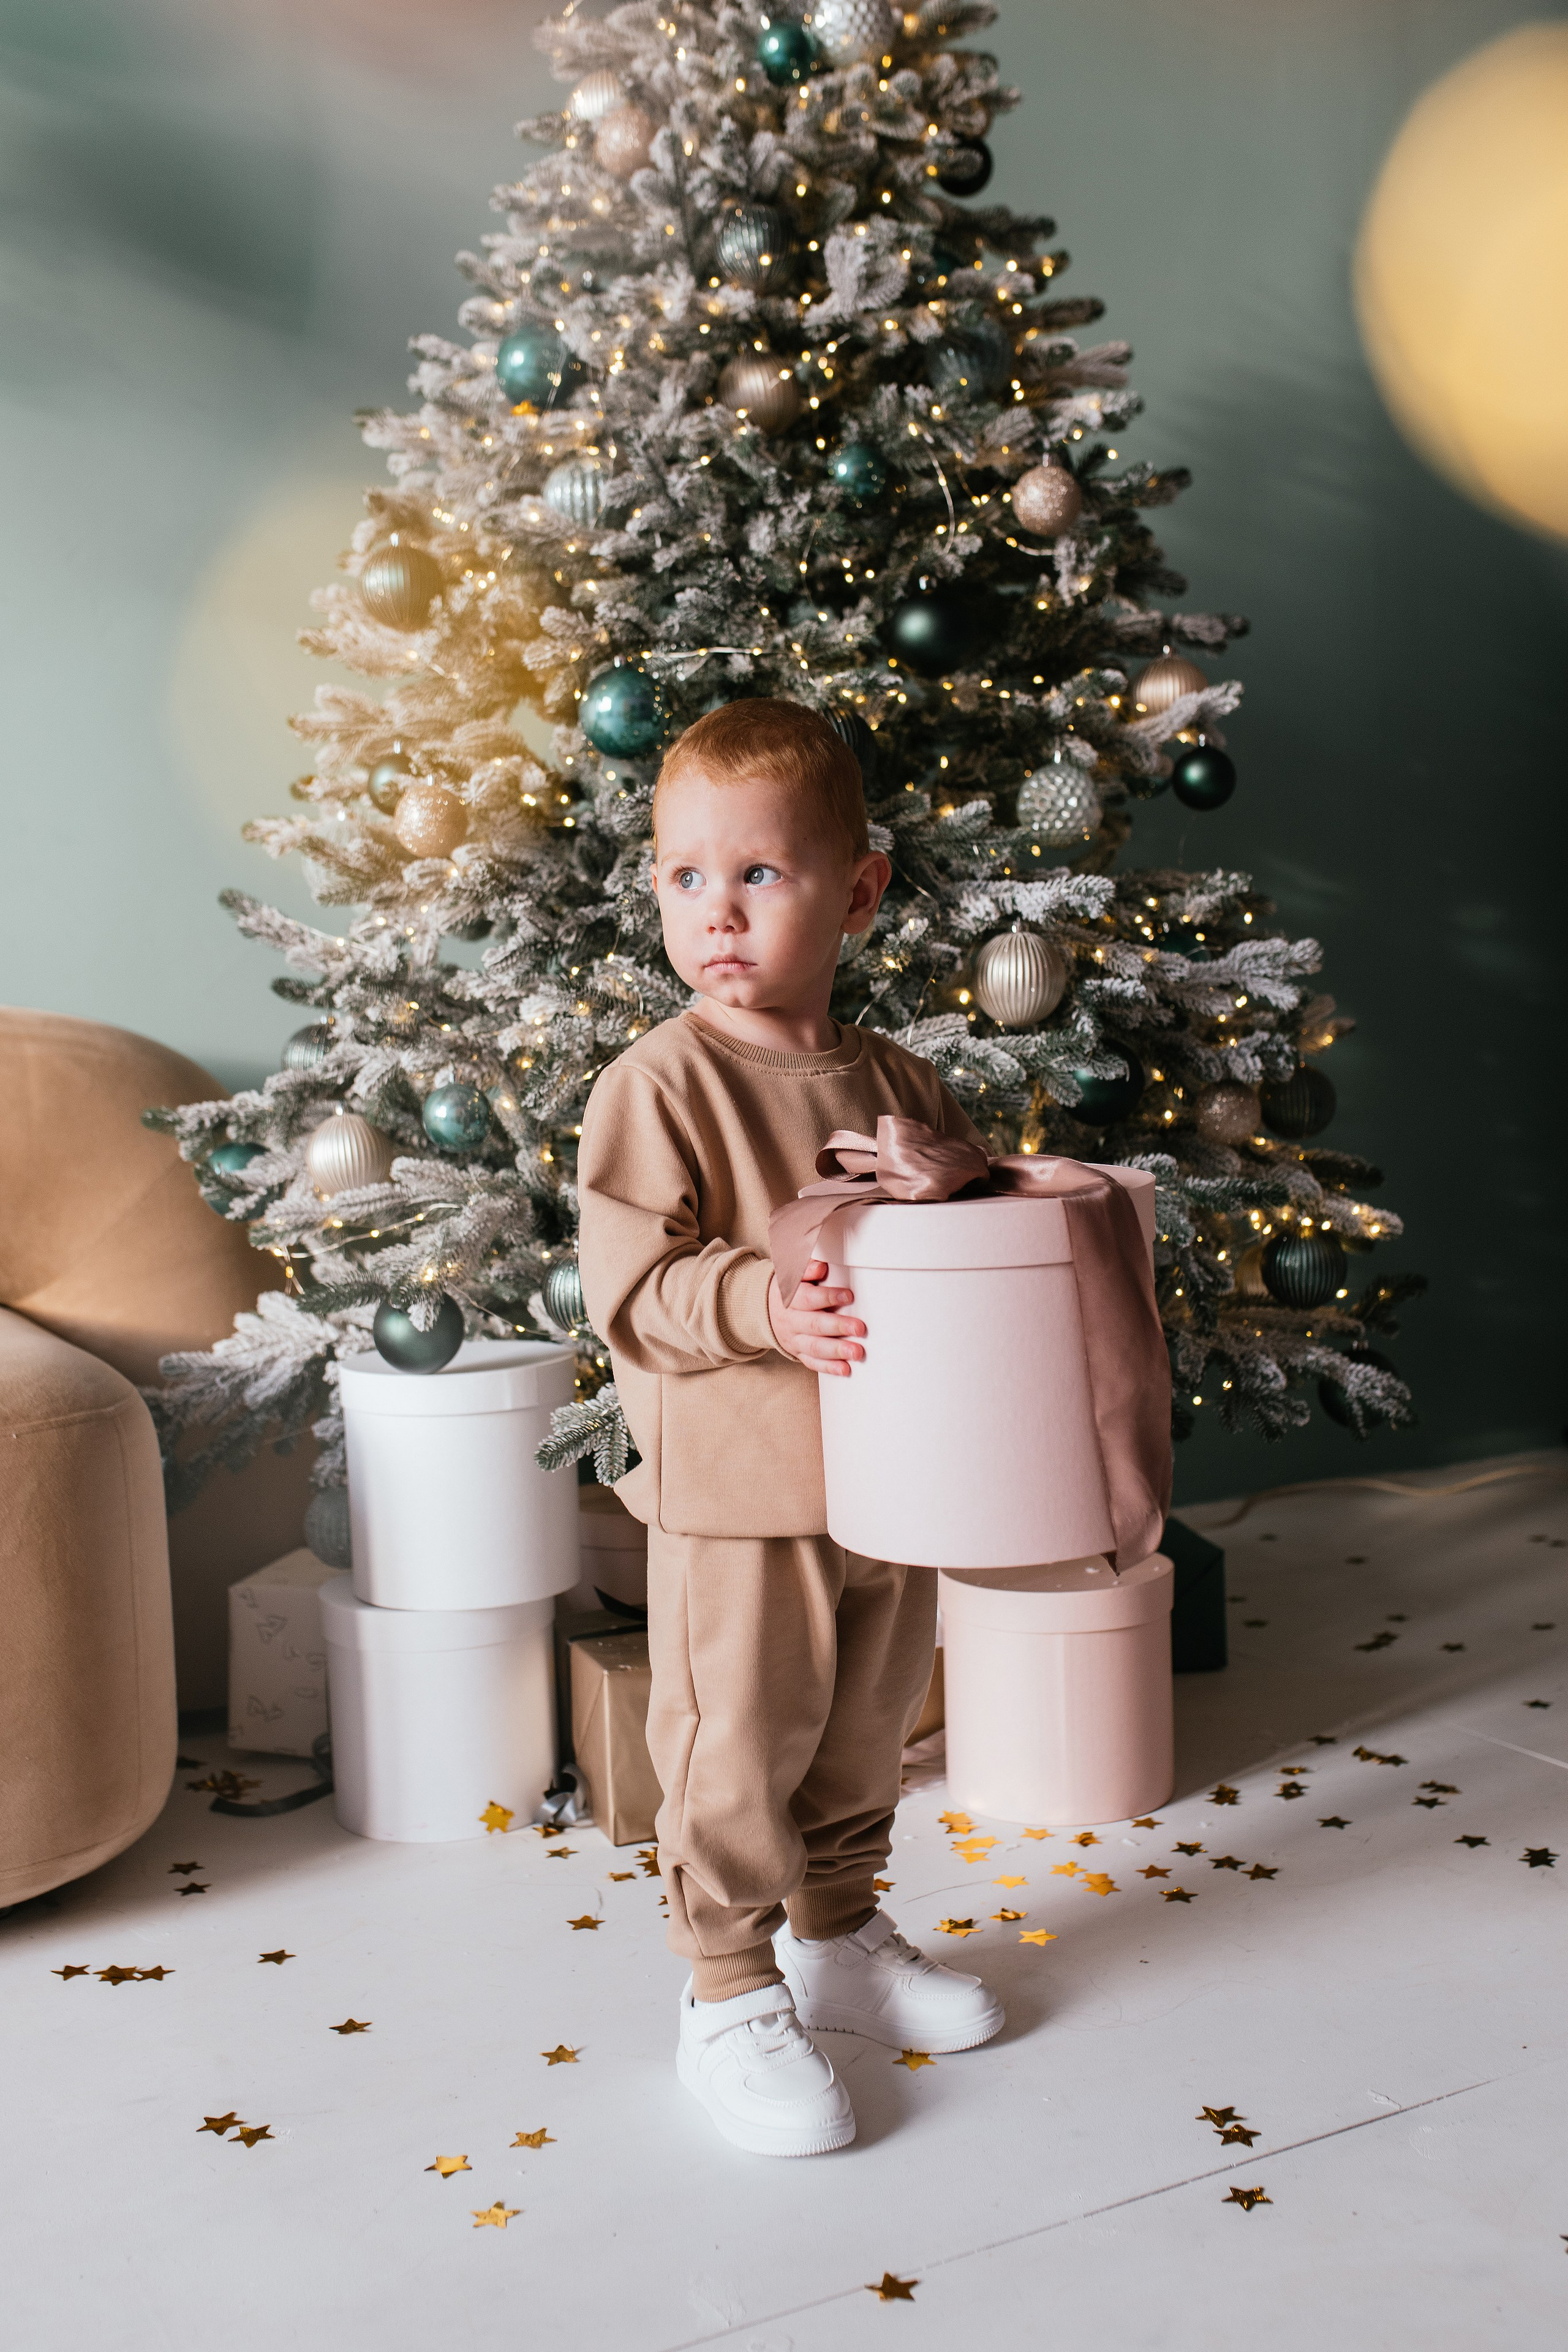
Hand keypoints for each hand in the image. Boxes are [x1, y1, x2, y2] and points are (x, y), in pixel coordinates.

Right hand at [767, 1260, 865, 1377]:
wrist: (766, 1310)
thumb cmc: (789, 1290)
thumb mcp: (792, 1274)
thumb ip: (807, 1269)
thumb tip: (821, 1267)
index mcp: (789, 1299)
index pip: (808, 1298)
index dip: (828, 1297)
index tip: (848, 1296)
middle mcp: (791, 1321)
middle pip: (814, 1325)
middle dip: (838, 1327)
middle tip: (859, 1328)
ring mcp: (794, 1340)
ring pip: (815, 1347)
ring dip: (837, 1350)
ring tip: (857, 1352)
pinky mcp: (798, 1353)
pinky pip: (813, 1363)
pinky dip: (829, 1367)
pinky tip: (845, 1369)